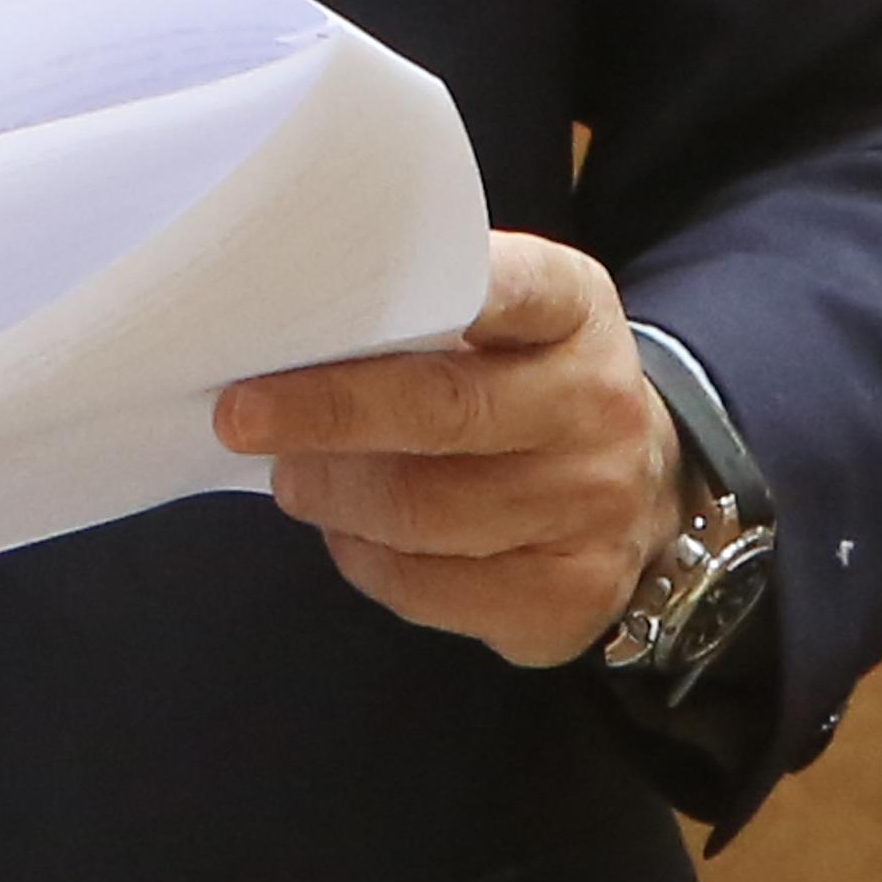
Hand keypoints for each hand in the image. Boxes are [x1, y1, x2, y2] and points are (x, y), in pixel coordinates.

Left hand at [213, 233, 681, 666]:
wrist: (642, 488)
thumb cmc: (526, 387)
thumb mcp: (508, 323)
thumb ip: (427, 314)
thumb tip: (286, 338)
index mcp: (575, 309)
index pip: (512, 285)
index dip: (436, 289)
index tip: (332, 296)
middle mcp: (596, 403)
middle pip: (444, 411)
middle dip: (326, 412)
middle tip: (239, 416)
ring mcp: (592, 506)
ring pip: (425, 511)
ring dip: (334, 497)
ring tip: (293, 480)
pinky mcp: (569, 596)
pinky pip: (432, 588)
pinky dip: (367, 561)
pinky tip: (352, 534)